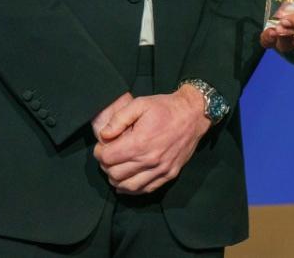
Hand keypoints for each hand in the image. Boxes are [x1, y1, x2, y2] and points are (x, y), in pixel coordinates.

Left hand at [93, 86, 209, 193]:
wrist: (193, 114)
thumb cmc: (165, 108)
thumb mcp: (140, 104)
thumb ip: (119, 119)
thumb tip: (104, 135)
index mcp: (140, 142)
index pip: (108, 158)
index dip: (100, 152)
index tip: (102, 146)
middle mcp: (149, 160)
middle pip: (115, 174)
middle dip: (106, 166)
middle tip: (109, 155)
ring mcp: (161, 170)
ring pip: (128, 186)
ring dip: (116, 180)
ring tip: (116, 168)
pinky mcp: (169, 174)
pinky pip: (145, 189)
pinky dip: (132, 189)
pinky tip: (127, 181)